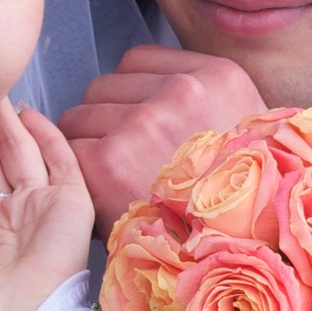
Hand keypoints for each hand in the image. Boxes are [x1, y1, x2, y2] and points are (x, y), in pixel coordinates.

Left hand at [58, 46, 265, 228]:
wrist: (238, 249)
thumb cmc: (239, 201)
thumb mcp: (244, 130)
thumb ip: (204, 100)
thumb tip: (154, 90)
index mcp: (216, 77)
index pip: (137, 62)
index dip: (127, 94)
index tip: (134, 123)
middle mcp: (180, 92)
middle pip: (103, 86)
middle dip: (103, 118)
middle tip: (120, 157)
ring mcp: (144, 123)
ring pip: (79, 116)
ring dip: (86, 145)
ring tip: (110, 179)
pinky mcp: (110, 160)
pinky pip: (67, 148)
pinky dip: (76, 172)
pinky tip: (98, 192)